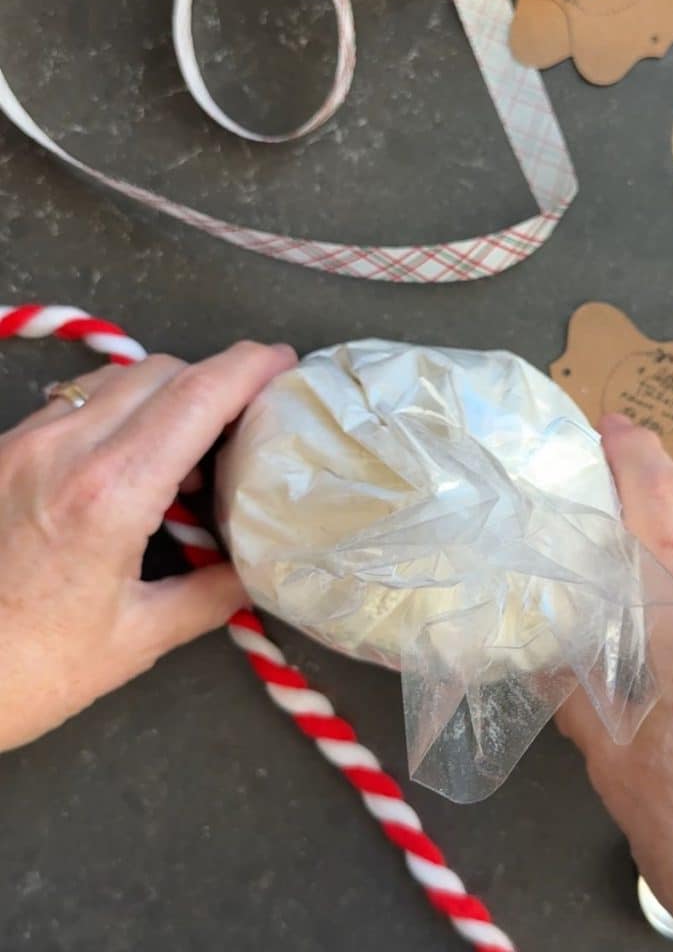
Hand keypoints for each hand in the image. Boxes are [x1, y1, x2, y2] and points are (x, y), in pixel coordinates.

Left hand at [0, 341, 295, 751]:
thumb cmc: (27, 670)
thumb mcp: (136, 640)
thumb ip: (210, 595)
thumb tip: (256, 570)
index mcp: (110, 493)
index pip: (196, 397)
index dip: (248, 367)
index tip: (285, 362)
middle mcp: (63, 449)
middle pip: (161, 371)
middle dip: (215, 378)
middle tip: (250, 414)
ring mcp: (23, 442)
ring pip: (115, 377)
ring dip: (166, 391)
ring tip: (192, 442)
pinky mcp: (0, 451)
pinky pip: (74, 400)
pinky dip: (120, 408)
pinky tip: (131, 456)